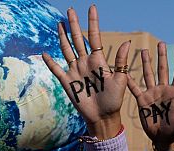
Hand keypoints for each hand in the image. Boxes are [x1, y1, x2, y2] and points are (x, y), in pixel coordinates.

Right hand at [42, 5, 130, 139]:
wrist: (103, 117)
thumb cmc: (114, 100)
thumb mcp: (120, 80)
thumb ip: (121, 61)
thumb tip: (128, 42)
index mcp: (99, 61)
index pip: (94, 37)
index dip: (93, 22)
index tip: (92, 8)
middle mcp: (86, 63)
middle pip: (78, 39)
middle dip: (74, 24)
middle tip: (70, 9)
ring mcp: (75, 71)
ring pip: (67, 50)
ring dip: (63, 37)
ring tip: (60, 23)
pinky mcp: (67, 82)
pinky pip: (56, 69)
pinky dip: (50, 62)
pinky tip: (45, 53)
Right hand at [127, 43, 173, 150]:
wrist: (163, 138)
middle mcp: (163, 90)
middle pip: (162, 70)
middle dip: (162, 57)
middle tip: (161, 43)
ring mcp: (152, 94)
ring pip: (149, 74)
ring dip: (146, 63)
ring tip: (144, 50)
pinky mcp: (142, 100)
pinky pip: (134, 88)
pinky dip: (129, 80)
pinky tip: (124, 70)